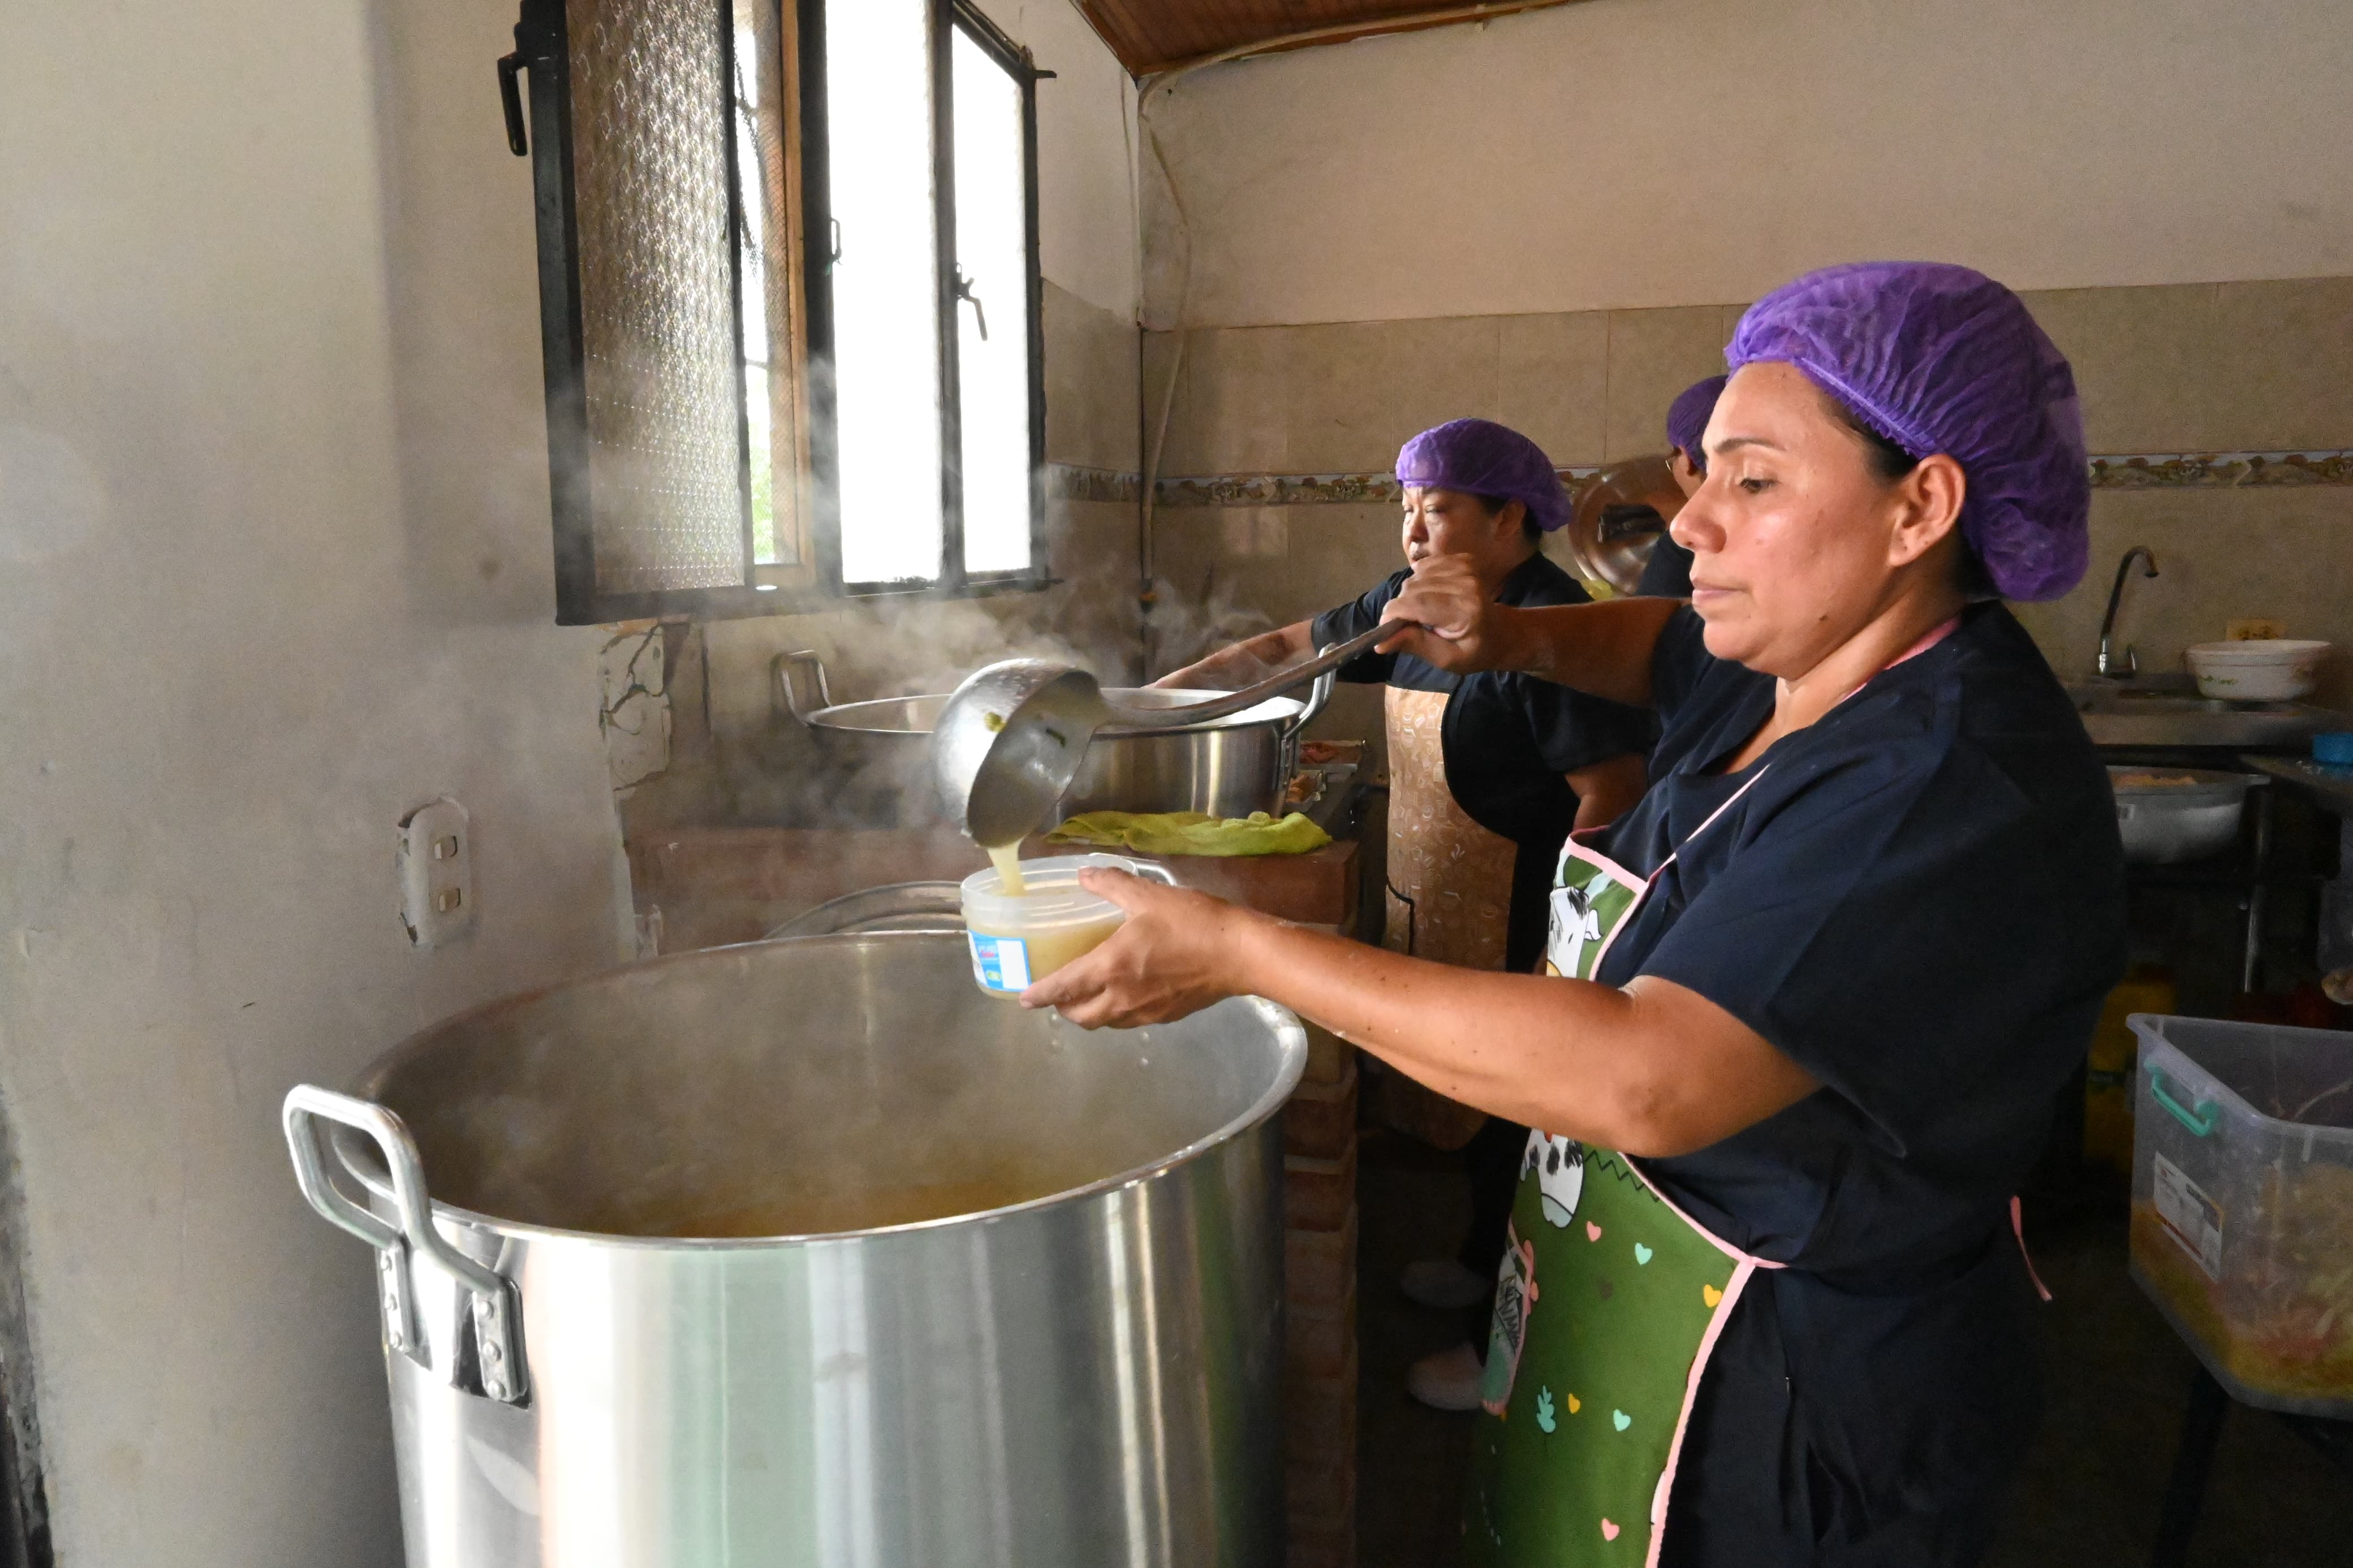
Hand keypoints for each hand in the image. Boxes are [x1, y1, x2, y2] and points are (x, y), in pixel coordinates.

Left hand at [1018, 870, 1258, 1026]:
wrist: (1239, 954)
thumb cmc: (1192, 922)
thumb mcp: (1148, 896)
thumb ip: (1111, 885)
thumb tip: (1084, 874)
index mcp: (1111, 968)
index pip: (1064, 988)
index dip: (1040, 994)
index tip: (1023, 999)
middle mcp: (1122, 997)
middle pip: (1080, 1016)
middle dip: (1063, 1009)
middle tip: (1057, 994)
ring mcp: (1144, 1012)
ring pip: (1105, 1023)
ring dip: (1089, 1014)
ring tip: (1087, 995)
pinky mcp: (1165, 1017)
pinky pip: (1129, 1021)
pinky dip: (1116, 1013)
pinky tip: (1124, 994)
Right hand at [1375, 554, 1515, 671]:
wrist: (1502, 632)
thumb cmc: (1474, 651)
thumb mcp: (1446, 659)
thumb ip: (1415, 645)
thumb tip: (1380, 641)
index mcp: (1464, 611)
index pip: (1415, 603)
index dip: (1392, 614)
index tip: (1386, 629)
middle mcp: (1465, 584)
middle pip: (1412, 588)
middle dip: (1401, 607)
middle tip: (1411, 625)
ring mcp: (1466, 568)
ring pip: (1415, 575)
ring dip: (1411, 594)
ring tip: (1425, 611)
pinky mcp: (1463, 560)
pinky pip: (1426, 565)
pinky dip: (1421, 580)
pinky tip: (1432, 593)